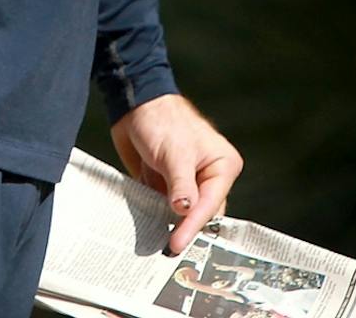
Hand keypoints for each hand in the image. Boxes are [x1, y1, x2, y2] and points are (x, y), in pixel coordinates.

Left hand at [110, 94, 241, 254]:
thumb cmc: (161, 120)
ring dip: (169, 224)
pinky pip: (165, 207)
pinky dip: (157, 215)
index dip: (193, 225)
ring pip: (182, 213)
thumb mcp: (174, 153)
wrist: (133, 105)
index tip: (178, 243)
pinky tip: (148, 229)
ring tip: (157, 246)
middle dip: (184, 229)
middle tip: (169, 251)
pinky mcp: (168, 184)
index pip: (211, 203)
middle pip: (200, 212)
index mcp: (222, 165)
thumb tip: (185, 210)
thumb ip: (181, 183)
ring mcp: (188, 182)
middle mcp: (209, 176)